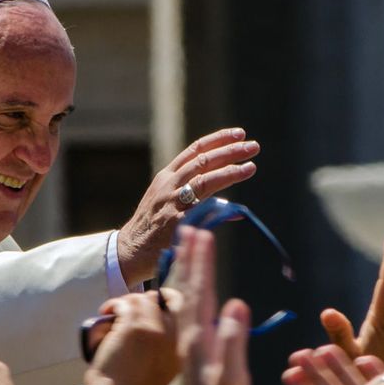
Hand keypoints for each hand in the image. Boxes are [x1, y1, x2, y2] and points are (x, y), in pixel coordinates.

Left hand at [87, 289, 180, 384]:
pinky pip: (125, 303)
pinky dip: (114, 304)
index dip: (169, 301)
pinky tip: (107, 311)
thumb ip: (164, 352)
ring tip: (114, 310)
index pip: (184, 313)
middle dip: (147, 299)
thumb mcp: (161, 374)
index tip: (153, 300)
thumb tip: (154, 328)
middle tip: (129, 306)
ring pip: (144, 299)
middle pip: (166, 301)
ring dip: (127, 300)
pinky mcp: (133, 327)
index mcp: (181, 351)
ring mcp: (154, 330)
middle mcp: (172, 338)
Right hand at [117, 128, 258, 283]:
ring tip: (250, 167)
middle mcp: (169, 185)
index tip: (239, 134)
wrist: (130, 250)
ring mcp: (171, 203)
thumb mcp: (165, 201)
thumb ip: (193, 197)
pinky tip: (237, 209)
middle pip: (203, 161)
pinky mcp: (175, 223)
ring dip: (230, 172)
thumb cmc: (151, 227)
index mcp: (166, 176)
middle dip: (230, 152)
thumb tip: (227, 205)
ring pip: (204, 181)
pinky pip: (201, 212)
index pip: (195, 150)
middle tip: (253, 147)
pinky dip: (220, 208)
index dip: (218, 140)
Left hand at [169, 227, 251, 384]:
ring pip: (184, 297)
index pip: (198, 289)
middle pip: (186, 286)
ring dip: (186, 270)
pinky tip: (191, 290)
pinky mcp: (192, 351)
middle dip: (188, 256)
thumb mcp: (232, 376)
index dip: (200, 260)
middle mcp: (189, 335)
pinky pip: (188, 311)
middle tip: (187, 226)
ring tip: (186, 248)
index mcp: (198, 336)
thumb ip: (232, 340)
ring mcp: (189, 342)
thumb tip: (235, 304)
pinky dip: (189, 292)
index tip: (201, 232)